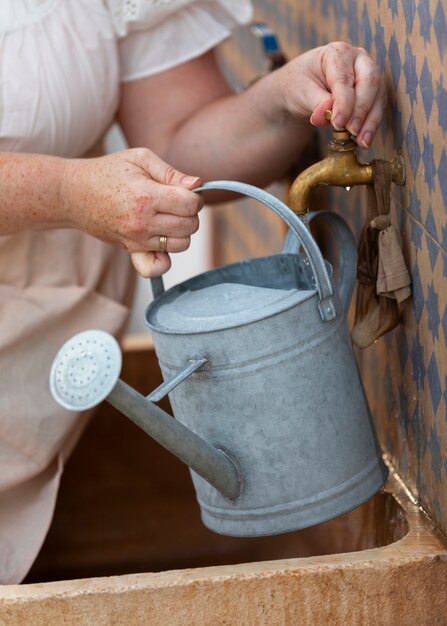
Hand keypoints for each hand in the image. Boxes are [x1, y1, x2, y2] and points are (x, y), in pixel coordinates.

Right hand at [60, 148, 202, 276]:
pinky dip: (165, 258)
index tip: (184, 191)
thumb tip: (198, 184)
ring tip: (167, 218)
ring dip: (181, 232)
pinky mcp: (131, 251)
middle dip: (190, 213)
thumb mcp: (140, 159)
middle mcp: (142, 222)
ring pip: (181, 245)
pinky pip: (158, 267)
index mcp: (146, 196)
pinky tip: (160, 240)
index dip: (195, 197)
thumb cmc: (108, 172)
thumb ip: (171, 172)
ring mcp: (137, 240)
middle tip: (175, 203)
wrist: (74, 194)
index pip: (191, 205)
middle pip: (190, 226)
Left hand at [276, 42, 385, 147]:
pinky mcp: (371, 92)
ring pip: (377, 96)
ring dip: (371, 121)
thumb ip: (316, 102)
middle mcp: (358, 59)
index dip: (344, 103)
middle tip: (351, 131)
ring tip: (362, 142)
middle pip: (370, 82)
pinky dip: (371, 125)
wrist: (301, 89)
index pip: (345, 79)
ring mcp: (367, 74)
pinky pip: (376, 107)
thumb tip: (326, 116)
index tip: (338, 124)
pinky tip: (364, 140)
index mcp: (337, 53)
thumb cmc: (300, 85)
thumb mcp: (302, 92)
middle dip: (361, 110)